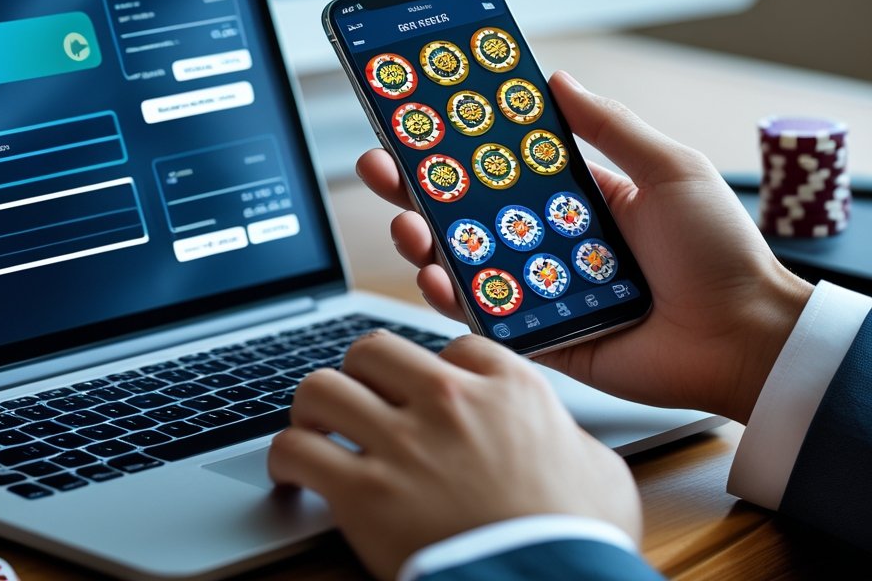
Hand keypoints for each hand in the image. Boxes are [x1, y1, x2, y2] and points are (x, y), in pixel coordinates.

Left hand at [269, 330, 641, 579]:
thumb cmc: (580, 539)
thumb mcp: (600, 471)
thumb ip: (568, 436)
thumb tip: (559, 437)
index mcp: (508, 387)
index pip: (452, 347)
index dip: (432, 372)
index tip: (423, 395)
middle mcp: (450, 401)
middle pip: (372, 350)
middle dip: (359, 375)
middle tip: (356, 402)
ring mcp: (402, 443)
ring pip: (322, 388)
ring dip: (312, 410)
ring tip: (313, 430)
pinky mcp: (363, 492)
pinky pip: (297, 449)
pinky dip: (286, 459)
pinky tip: (292, 474)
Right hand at [358, 71, 813, 422]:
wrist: (746, 340)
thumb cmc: (720, 253)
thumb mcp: (668, 170)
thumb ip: (608, 126)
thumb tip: (556, 79)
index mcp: (573, 199)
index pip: (498, 166)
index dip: (455, 145)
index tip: (417, 119)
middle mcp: (545, 242)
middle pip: (464, 211)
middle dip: (414, 188)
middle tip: (380, 165)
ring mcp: (537, 289)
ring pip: (462, 261)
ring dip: (423, 240)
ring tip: (407, 223)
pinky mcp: (537, 336)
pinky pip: (482, 315)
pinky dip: (451, 298)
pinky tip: (433, 276)